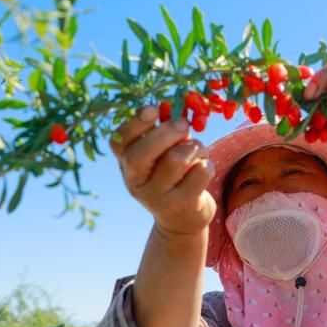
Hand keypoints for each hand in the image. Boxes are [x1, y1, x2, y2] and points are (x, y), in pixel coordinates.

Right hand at [109, 105, 215, 236]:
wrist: (181, 218)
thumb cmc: (171, 174)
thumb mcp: (160, 154)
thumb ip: (161, 133)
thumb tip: (170, 108)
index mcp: (125, 164)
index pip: (119, 142)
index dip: (135, 123)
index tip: (154, 110)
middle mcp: (135, 183)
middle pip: (143, 153)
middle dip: (167, 132)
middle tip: (184, 124)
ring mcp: (157, 197)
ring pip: (175, 161)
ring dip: (194, 146)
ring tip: (199, 149)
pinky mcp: (182, 205)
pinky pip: (199, 173)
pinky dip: (207, 163)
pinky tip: (205, 166)